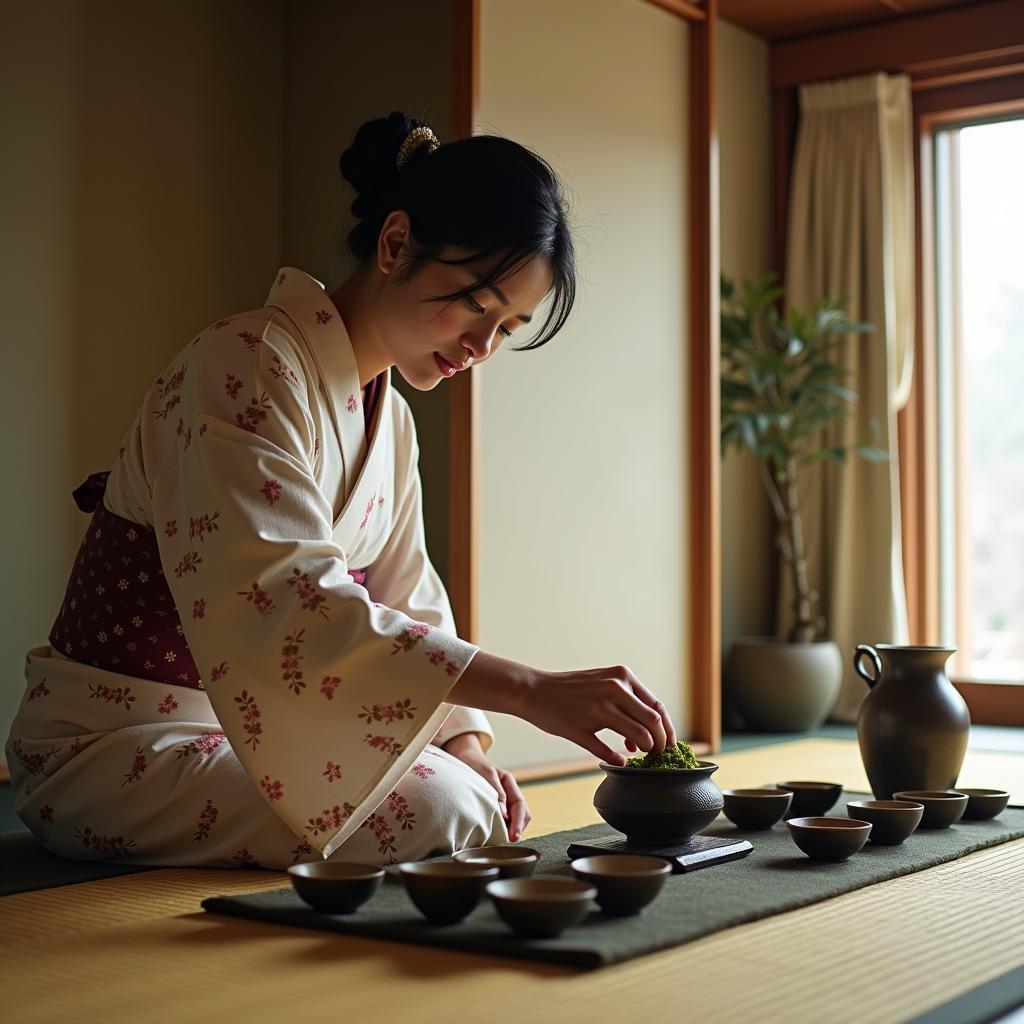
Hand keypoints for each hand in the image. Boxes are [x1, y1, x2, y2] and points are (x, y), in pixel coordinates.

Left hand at [442, 733, 531, 841]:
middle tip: (509, 842)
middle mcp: (510, 792)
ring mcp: (504, 799)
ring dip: (511, 830)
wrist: (464, 758)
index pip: (521, 805)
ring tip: (502, 841)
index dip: (519, 822)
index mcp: (509, 782)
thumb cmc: (473, 764)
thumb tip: (504, 814)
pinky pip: (504, 819)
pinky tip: (495, 835)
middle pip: (522, 814)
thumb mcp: (485, 774)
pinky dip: (503, 828)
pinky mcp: (496, 805)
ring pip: (514, 819)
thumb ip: (496, 792)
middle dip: (518, 829)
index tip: (514, 837)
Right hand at [443, 651, 676, 768]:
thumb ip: (628, 702)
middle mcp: (613, 689)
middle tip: (658, 756)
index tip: (669, 745)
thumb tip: (648, 734)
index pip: (657, 707)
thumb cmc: (571, 689)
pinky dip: (617, 759)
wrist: (533, 690)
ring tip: (638, 756)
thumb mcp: (603, 682)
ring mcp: (596, 709)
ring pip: (638, 737)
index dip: (668, 730)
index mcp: (621, 677)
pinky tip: (618, 761)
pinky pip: (607, 752)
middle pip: (654, 723)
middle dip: (661, 744)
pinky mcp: (579, 729)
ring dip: (644, 751)